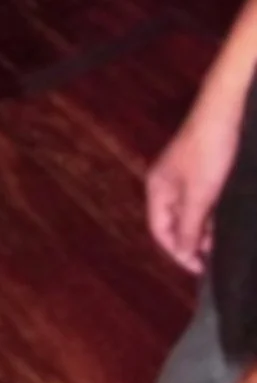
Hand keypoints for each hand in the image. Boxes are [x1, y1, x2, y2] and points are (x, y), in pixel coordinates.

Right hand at [146, 105, 242, 273]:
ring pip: (189, 213)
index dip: (177, 252)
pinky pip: (200, 202)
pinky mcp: (199, 171)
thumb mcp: (199, 195)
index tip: (200, 268)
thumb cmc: (208, 152)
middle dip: (192, 241)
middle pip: (173, 223)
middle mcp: (166, 183)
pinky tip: (225, 217)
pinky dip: (211, 214)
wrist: (224, 114)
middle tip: (216, 253)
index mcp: (157, 187)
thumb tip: (181, 253)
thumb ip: (188, 226)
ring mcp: (182, 177)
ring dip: (204, 229)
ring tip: (223, 236)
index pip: (159, 230)